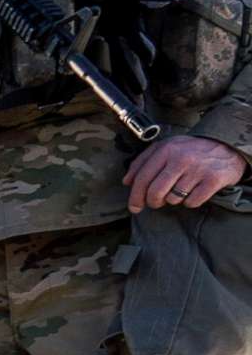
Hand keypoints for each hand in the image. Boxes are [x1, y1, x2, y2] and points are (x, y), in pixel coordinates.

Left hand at [126, 134, 248, 213]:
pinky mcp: (213, 179)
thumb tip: (126, 182)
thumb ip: (143, 162)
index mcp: (166, 150)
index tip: (134, 207)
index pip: (142, 179)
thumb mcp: (166, 147)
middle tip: (156, 202)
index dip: (135, 197)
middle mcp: (181, 158)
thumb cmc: (190, 150)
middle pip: (155, 192)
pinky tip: (194, 191)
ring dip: (174, 199)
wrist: (226, 146)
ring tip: (181, 189)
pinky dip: (191, 201)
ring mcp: (198, 169)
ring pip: (173, 199)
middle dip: (152, 202)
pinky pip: (192, 202)